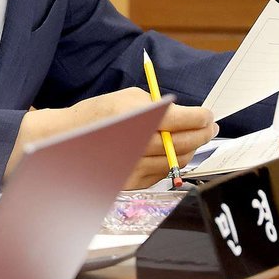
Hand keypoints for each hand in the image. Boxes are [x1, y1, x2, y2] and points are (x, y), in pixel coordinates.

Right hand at [7, 88, 217, 188]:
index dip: (201, 118)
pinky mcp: (132, 181)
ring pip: (176, 160)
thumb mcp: (129, 97)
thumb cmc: (99, 114)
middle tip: (210, 127)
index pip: (183, 120)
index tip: (209, 115)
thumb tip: (184, 115)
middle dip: (202, 133)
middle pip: (184, 142)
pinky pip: (163, 173)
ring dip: (192, 149)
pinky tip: (174, 151)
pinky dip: (173, 162)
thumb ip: (158, 105)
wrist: (68, 139)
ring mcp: (136, 166)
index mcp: (139, 116)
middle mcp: (139, 143)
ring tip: (197, 138)